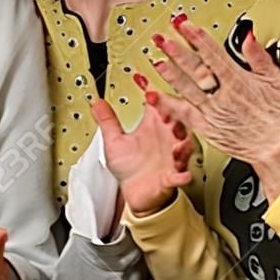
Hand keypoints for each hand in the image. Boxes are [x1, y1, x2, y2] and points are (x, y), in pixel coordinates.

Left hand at [91, 98, 192, 216]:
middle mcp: (166, 138)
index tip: (145, 86)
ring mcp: (171, 157)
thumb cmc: (129, 166)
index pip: (158, 104)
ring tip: (176, 141)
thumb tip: (96, 102)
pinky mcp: (171, 177)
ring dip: (182, 143)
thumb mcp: (114, 141)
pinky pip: (180, 176)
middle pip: (177, 120)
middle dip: (174, 115)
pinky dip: (181, 176)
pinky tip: (181, 175)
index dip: (154, 94)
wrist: (136, 193)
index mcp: (153, 126)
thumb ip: (107, 120)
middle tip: (165, 110)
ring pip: (183, 146)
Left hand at [151, 16, 279, 197]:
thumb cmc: (279, 116)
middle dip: (177, 52)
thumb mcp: (276, 79)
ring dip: (169, 74)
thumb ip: (259, 56)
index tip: (183, 25)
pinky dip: (166, 105)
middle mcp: (222, 96)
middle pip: (196, 70)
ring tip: (155, 61)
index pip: (213, 54)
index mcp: (238, 81)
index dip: (197, 38)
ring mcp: (212, 112)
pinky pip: (182, 114)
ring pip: (186, 90)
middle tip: (162, 38)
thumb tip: (248, 36)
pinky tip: (151, 95)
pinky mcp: (205, 128)